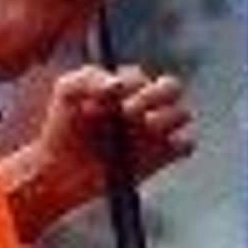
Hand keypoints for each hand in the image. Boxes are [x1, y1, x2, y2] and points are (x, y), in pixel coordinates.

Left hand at [6, 63, 196, 236]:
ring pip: (181, 113)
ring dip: (162, 119)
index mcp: (126, 85)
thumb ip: (89, 78)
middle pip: (171, 87)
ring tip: (136, 131)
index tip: (103, 102)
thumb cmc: (63, 127)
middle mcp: (146, 104)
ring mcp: (156, 130)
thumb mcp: (67, 92)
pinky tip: (149, 149)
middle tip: (128, 113)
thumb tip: (118, 84)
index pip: (140, 77)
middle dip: (153, 96)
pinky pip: (185, 145)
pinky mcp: (162, 155)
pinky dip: (176, 144)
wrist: (62, 170)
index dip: (126, 86)